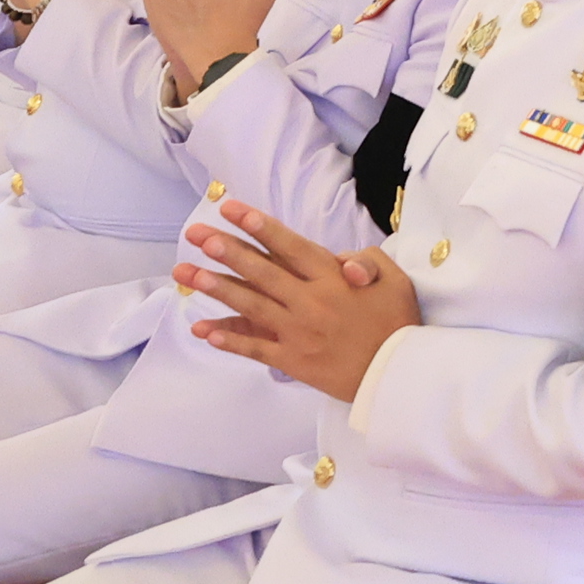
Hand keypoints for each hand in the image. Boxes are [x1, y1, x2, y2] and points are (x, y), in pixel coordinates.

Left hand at [178, 198, 420, 402]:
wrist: (395, 372)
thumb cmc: (396, 321)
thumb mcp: (395, 279)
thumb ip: (367, 260)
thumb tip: (341, 259)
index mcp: (333, 278)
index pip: (290, 246)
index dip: (259, 226)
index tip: (231, 210)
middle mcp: (310, 301)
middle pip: (261, 272)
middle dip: (226, 251)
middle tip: (196, 236)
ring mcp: (297, 332)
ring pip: (251, 306)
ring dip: (217, 289)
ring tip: (188, 274)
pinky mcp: (292, 360)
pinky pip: (254, 348)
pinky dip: (229, 339)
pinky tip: (204, 330)